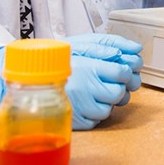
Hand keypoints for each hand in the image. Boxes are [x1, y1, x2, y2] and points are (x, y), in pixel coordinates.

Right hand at [0, 34, 143, 130]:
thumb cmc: (57, 58)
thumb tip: (136, 48)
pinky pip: (97, 120)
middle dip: (119, 86)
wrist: (27, 78)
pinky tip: (88, 100)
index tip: (121, 68)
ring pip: (110, 109)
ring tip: (96, 90)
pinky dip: (96, 111)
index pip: (123, 72)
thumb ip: (109, 44)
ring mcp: (81, 107)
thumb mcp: (82, 43)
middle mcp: (86, 89)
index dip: (127, 70)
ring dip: (108, 100)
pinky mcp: (76, 121)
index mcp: (89, 68)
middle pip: (120, 92)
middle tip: (109, 80)